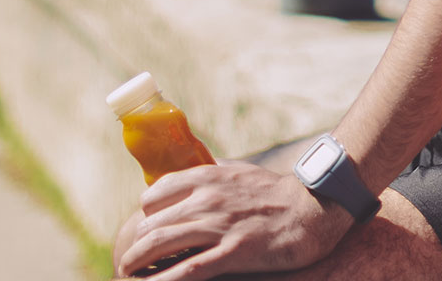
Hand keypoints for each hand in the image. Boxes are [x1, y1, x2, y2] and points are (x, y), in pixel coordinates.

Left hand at [113, 161, 353, 279]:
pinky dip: (164, 280)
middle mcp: (206, 199)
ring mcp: (219, 226)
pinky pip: (189, 270)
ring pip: (161, 244)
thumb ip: (213, 174)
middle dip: (137, 245)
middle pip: (151, 223)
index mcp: (205, 177)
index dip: (146, 215)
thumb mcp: (239, 171)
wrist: (313, 208)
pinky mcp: (233, 252)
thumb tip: (195, 173)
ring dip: (138, 262)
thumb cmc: (276, 192)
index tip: (146, 229)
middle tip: (131, 260)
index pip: (154, 195)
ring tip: (129, 274)